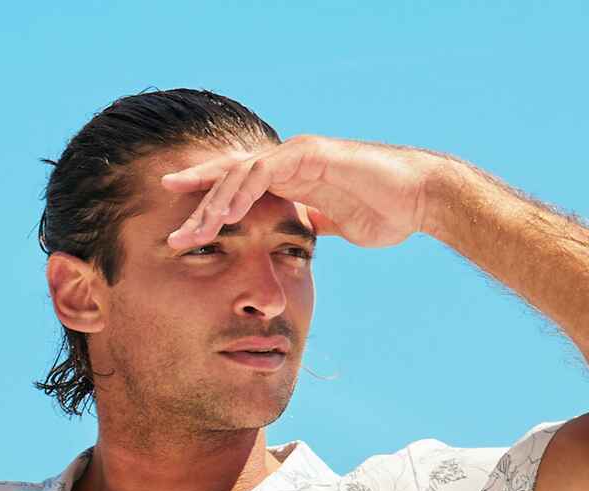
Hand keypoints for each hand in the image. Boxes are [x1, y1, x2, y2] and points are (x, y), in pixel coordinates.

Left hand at [161, 134, 444, 251]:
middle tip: (171, 234)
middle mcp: (288, 161)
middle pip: (229, 178)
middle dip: (197, 205)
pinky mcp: (311, 155)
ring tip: (193, 232)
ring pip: (241, 173)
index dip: (206, 203)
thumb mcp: (332, 225)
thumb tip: (294, 237)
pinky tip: (225, 214)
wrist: (418, 200)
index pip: (237, 188)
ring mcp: (298, 155)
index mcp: (289, 178)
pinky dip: (243, 191)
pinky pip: (267, 171)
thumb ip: (309, 224)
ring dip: (214, 203)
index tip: (179, 227)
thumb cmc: (383, 211)